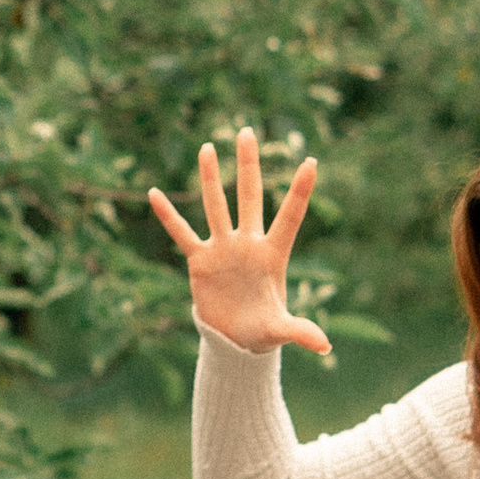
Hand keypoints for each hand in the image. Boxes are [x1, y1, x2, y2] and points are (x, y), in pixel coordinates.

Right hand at [146, 126, 331, 356]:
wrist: (236, 341)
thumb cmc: (263, 331)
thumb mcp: (280, 330)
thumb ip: (300, 331)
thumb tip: (325, 346)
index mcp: (273, 255)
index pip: (289, 216)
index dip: (299, 191)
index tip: (311, 161)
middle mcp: (248, 244)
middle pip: (249, 197)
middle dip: (248, 166)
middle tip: (247, 132)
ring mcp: (223, 248)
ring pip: (215, 206)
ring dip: (211, 178)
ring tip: (207, 148)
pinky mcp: (200, 260)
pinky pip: (182, 233)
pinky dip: (168, 216)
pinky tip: (154, 193)